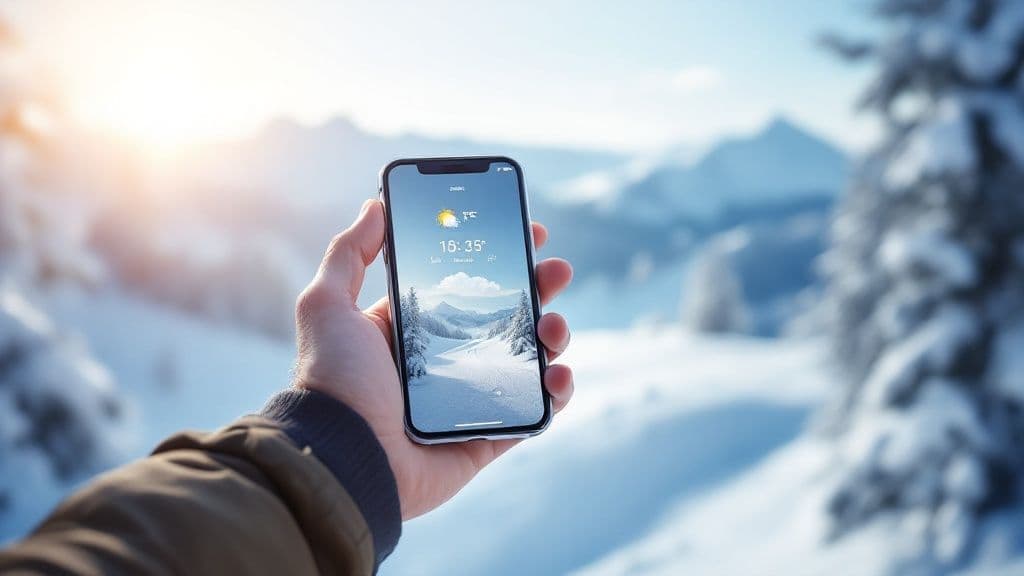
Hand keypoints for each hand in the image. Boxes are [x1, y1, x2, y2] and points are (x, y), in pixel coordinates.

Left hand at [293, 199, 573, 519]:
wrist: (342, 456)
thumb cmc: (331, 380)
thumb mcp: (327, 304)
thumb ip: (349, 252)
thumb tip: (375, 204)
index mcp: (412, 328)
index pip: (467, 285)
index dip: (499, 258)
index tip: (529, 232)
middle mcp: (445, 360)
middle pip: (507, 316)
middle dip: (539, 288)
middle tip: (557, 270)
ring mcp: (470, 398)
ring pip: (527, 359)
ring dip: (554, 335)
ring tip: (554, 326)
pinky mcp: (487, 436)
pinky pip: (535, 412)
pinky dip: (557, 392)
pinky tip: (558, 375)